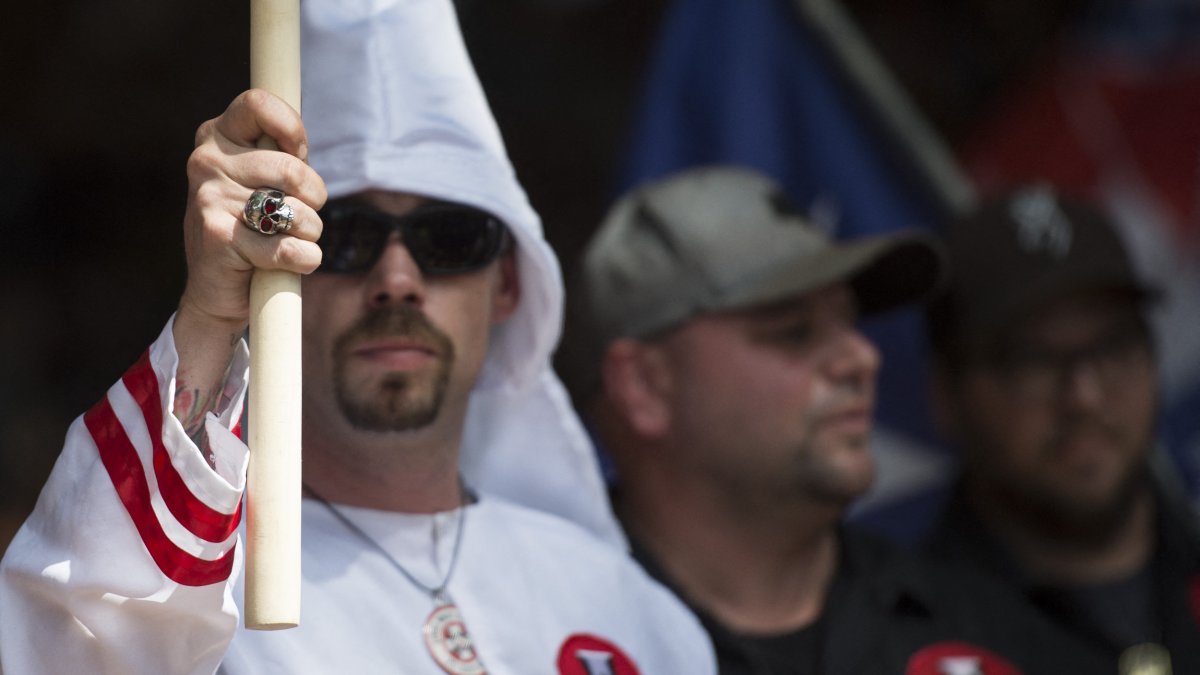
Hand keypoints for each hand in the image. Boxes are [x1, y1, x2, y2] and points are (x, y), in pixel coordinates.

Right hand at [178, 88, 326, 333]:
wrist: (216, 290)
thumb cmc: (252, 229)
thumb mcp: (262, 180)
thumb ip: (280, 153)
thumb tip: (299, 142)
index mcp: (216, 136)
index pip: (259, 104)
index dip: (293, 130)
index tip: (299, 155)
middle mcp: (206, 161)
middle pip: (292, 169)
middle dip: (314, 197)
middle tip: (301, 214)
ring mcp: (208, 199)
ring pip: (294, 210)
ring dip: (310, 231)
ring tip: (291, 238)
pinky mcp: (218, 237)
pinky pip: (287, 247)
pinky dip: (305, 258)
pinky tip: (295, 261)